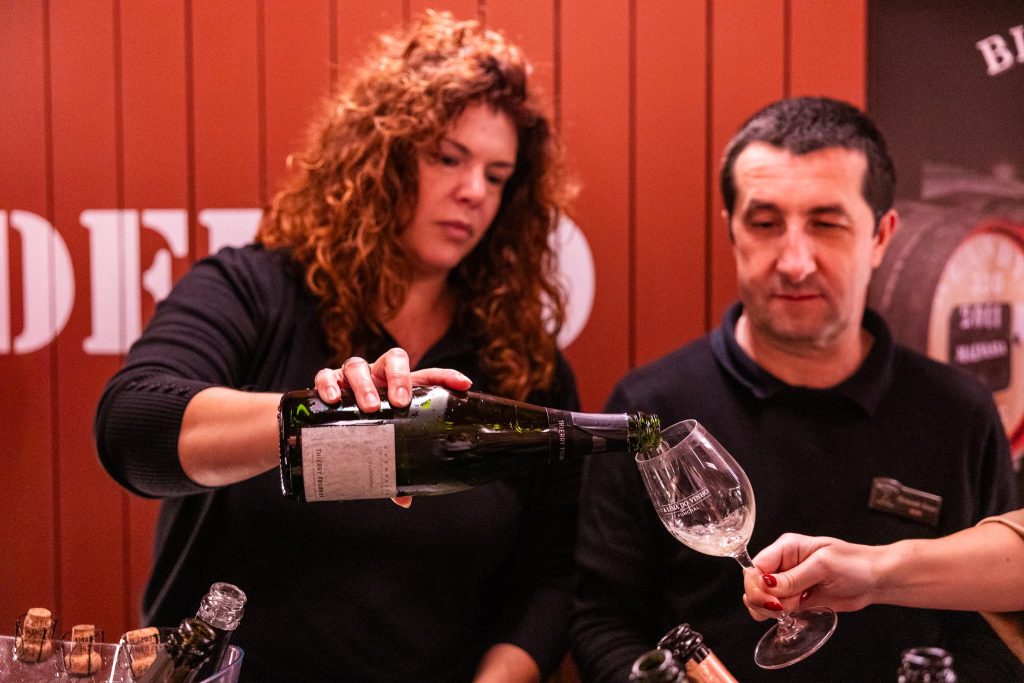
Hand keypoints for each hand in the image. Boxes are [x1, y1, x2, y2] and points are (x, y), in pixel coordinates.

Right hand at [313, 347, 473, 507]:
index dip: (447, 376)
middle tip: (399, 402)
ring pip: (358, 366)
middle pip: (392, 361)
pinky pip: (324, 375)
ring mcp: (351, 377)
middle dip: (398, 378)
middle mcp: (377, 376)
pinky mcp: (327, 382)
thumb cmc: (365, 429)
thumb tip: (404, 500)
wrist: (323, 423)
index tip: (464, 384)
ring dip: (364, 385)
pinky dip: (328, 384)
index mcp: (399, 387)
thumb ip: (394, 466)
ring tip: (369, 407)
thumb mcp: (382, 444)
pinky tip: (332, 398)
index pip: (427, 376)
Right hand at [742, 533, 881, 620]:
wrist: (876, 580)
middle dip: (764, 600)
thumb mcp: (824, 566)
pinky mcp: (796, 599)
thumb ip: (794, 578)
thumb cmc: (855, 564)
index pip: (756, 567)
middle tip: (784, 607)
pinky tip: (793, 614)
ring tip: (796, 606)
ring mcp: (788, 583)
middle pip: (754, 585)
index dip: (757, 586)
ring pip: (762, 600)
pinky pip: (776, 609)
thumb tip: (766, 585)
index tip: (772, 600)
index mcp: (785, 548)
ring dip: (773, 610)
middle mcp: (783, 565)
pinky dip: (779, 616)